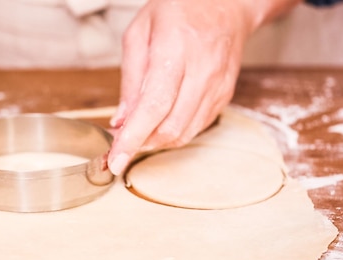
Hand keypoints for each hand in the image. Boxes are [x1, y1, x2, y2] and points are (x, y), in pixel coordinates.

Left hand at [107, 0, 256, 174]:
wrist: (226, 4)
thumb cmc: (179, 10)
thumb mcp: (139, 32)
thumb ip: (130, 79)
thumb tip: (121, 120)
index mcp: (175, 50)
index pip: (153, 106)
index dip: (133, 138)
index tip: (116, 161)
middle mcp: (201, 71)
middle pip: (170, 126)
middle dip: (141, 143)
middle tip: (120, 144)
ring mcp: (217, 86)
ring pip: (184, 133)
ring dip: (156, 141)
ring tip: (138, 132)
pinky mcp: (224, 96)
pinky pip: (197, 127)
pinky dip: (174, 133)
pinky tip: (160, 123)